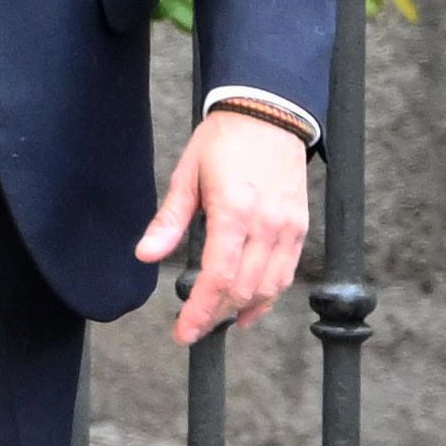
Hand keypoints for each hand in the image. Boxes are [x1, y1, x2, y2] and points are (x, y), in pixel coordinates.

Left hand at [140, 106, 311, 344]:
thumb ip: (169, 220)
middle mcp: (266, 224)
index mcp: (233, 211)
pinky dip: (269, 295)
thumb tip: (146, 254)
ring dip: (242, 309)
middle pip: (243, 288)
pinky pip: (287, 272)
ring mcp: (288, 227)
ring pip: (269, 286)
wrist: (269, 113)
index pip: (217, 277)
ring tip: (216, 320)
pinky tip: (249, 308)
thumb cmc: (224, 141)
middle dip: (216, 315)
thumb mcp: (187, 175)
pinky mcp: (300, 226)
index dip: (200, 311)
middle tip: (192, 329)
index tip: (184, 332)